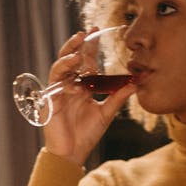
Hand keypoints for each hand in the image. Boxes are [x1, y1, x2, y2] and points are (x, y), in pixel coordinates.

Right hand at [43, 30, 135, 165]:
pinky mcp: (50, 100)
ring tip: (78, 52)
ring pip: (60, 66)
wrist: (72, 154)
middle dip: (77, 45)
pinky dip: (63, 77)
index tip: (97, 31)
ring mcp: (58, 91)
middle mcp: (69, 85)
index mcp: (82, 86)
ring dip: (68, 57)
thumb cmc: (86, 135)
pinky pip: (54, 83)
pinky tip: (74, 76)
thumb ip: (118, 97)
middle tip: (86, 33)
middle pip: (71, 58)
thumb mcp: (106, 113)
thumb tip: (135, 82)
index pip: (86, 61)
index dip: (90, 47)